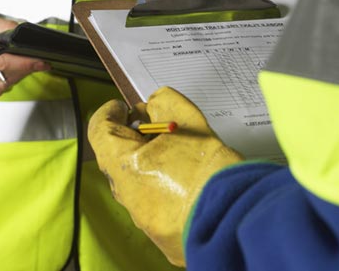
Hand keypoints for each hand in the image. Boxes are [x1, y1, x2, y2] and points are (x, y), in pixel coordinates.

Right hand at [0, 15, 49, 101]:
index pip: (2, 63)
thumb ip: (3, 26)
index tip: (40, 61)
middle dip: (23, 68)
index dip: (25, 63)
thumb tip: (23, 32)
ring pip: (3, 86)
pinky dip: (4, 82)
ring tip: (15, 64)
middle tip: (33, 61)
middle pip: (5, 76)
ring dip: (15, 76)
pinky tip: (2, 72)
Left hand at [88, 87, 241, 265]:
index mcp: (124, 165)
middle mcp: (126, 195)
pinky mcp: (158, 234)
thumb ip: (164, 104)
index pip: (99, 131)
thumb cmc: (212, 171)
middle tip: (156, 126)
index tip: (122, 107)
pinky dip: (162, 188)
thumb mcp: (189, 121)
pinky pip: (152, 203)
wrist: (239, 220)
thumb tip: (152, 106)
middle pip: (117, 157)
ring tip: (177, 153)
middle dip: (132, 137)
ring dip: (147, 163)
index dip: (109, 113)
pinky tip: (186, 180)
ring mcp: (141, 218)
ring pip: (134, 182)